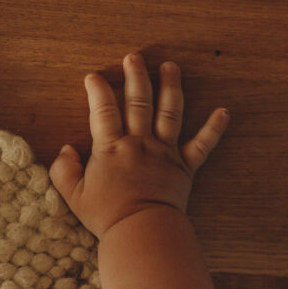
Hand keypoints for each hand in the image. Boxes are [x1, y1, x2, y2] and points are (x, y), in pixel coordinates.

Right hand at [49, 53, 229, 240]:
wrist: (141, 231)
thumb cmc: (106, 216)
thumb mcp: (73, 195)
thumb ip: (64, 170)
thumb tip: (66, 149)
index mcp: (111, 148)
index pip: (103, 110)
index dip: (97, 91)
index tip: (93, 77)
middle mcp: (139, 143)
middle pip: (139, 101)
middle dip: (136, 76)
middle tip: (134, 57)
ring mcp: (165, 152)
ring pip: (170, 112)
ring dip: (171, 87)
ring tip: (171, 67)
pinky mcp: (184, 167)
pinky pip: (202, 145)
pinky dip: (214, 128)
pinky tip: (223, 111)